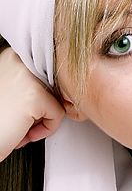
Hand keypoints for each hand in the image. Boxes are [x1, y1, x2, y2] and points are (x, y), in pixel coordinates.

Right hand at [0, 47, 64, 161]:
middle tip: (20, 120)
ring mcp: (27, 77)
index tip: (28, 106)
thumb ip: (32, 85)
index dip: (41, 95)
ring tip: (17, 126)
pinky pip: (58, 115)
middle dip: (41, 108)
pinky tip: (22, 133)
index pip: (46, 73)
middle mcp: (18, 61)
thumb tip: (62, 86)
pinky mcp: (35, 96)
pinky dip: (46, 130)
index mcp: (11, 57)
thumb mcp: (12, 93)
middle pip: (53, 86)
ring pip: (56, 100)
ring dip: (41, 120)